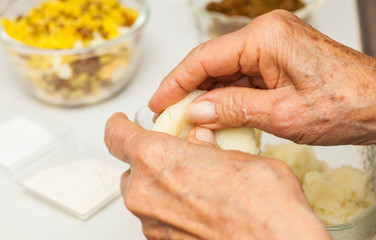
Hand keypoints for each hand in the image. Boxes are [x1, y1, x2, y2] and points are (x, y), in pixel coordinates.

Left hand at [105, 113, 330, 239]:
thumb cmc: (263, 203)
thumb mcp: (237, 156)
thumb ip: (208, 147)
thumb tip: (198, 141)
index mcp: (157, 158)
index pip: (117, 135)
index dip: (118, 125)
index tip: (121, 122)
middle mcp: (145, 193)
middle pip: (132, 168)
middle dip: (150, 161)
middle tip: (177, 158)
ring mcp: (151, 224)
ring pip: (143, 195)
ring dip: (162, 186)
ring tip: (195, 186)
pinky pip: (157, 219)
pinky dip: (170, 209)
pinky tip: (199, 208)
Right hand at [148, 10, 375, 145]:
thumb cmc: (347, 103)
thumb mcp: (282, 114)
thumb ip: (233, 109)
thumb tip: (198, 112)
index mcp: (266, 38)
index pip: (205, 58)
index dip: (176, 82)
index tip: (158, 102)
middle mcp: (267, 36)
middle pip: (212, 62)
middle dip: (189, 90)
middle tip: (169, 114)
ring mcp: (273, 48)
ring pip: (226, 72)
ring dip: (207, 96)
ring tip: (187, 119)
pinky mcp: (278, 61)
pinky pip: (243, 78)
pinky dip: (227, 97)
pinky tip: (215, 115)